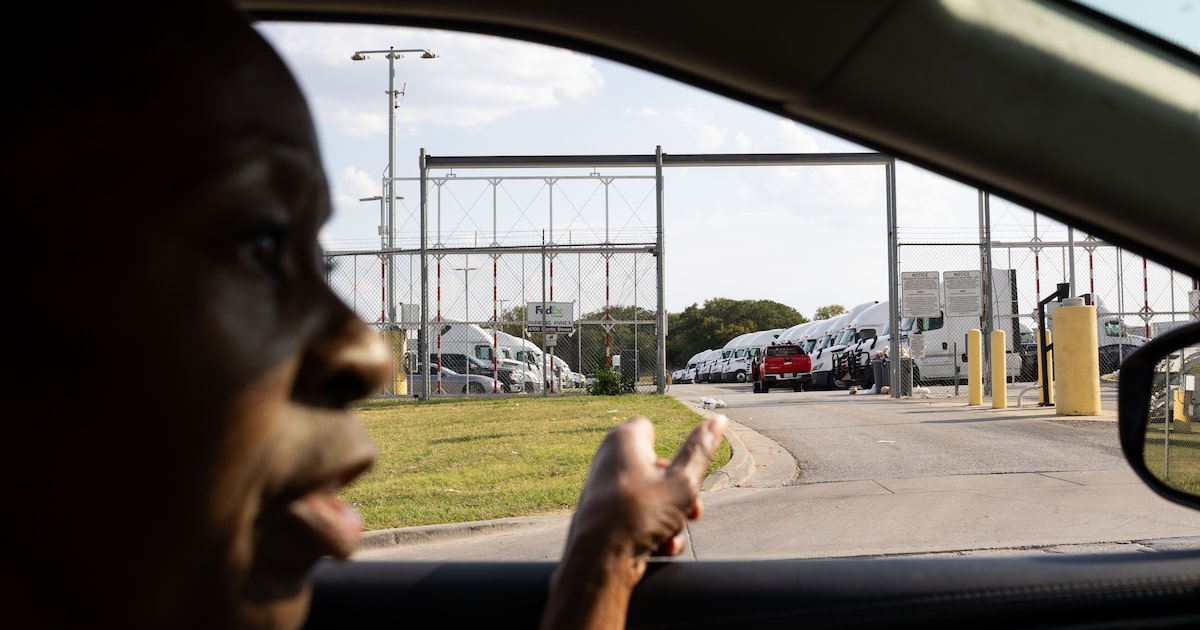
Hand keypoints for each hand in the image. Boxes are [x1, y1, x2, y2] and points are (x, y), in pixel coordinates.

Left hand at [540, 414, 726, 629]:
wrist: (599, 561)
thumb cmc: (639, 514)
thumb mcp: (683, 482)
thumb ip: (701, 450)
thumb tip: (718, 419)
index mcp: (623, 440)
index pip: (649, 428)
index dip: (669, 448)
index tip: (682, 471)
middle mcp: (609, 460)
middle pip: (656, 469)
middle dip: (679, 494)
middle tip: (692, 511)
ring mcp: (605, 489)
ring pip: (650, 497)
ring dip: (670, 518)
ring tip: (673, 535)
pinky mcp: (605, 516)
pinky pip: (636, 516)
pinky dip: (652, 530)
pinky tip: (662, 547)